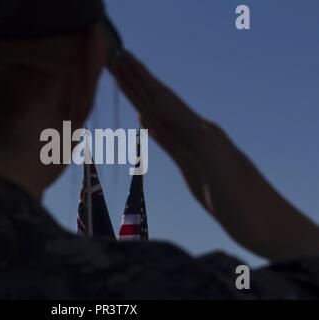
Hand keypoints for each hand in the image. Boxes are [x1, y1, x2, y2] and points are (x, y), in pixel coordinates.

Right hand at [109, 50, 318, 260]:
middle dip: (135, 79)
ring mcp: (194, 149)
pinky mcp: (192, 165)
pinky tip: (145, 117)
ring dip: (140, 97)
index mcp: (202, 133)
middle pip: (158, 100)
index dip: (141, 78)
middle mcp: (197, 134)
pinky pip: (167, 138)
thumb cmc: (249, 207)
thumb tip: (170, 118)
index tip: (121, 57)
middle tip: (114, 58)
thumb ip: (201, 143)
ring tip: (124, 81)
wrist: (269, 228)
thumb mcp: (224, 174)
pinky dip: (152, 125)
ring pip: (160, 116)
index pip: (163, 98)